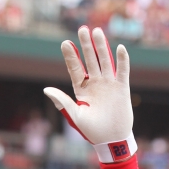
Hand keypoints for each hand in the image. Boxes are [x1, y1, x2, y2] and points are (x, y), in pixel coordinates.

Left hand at [44, 27, 134, 160]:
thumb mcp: (75, 115)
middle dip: (85, 45)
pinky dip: (121, 60)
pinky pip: (122, 71)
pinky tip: (119, 48)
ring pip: (104, 61)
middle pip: (90, 60)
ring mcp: (108, 84)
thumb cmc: (92, 130)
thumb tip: (45, 89)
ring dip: (101, 47)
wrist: (112, 139)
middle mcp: (95, 84)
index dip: (71, 56)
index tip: (65, 43)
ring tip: (96, 31)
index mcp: (82, 89)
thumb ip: (63, 101)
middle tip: (81, 29)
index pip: (75, 69)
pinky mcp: (122, 88)